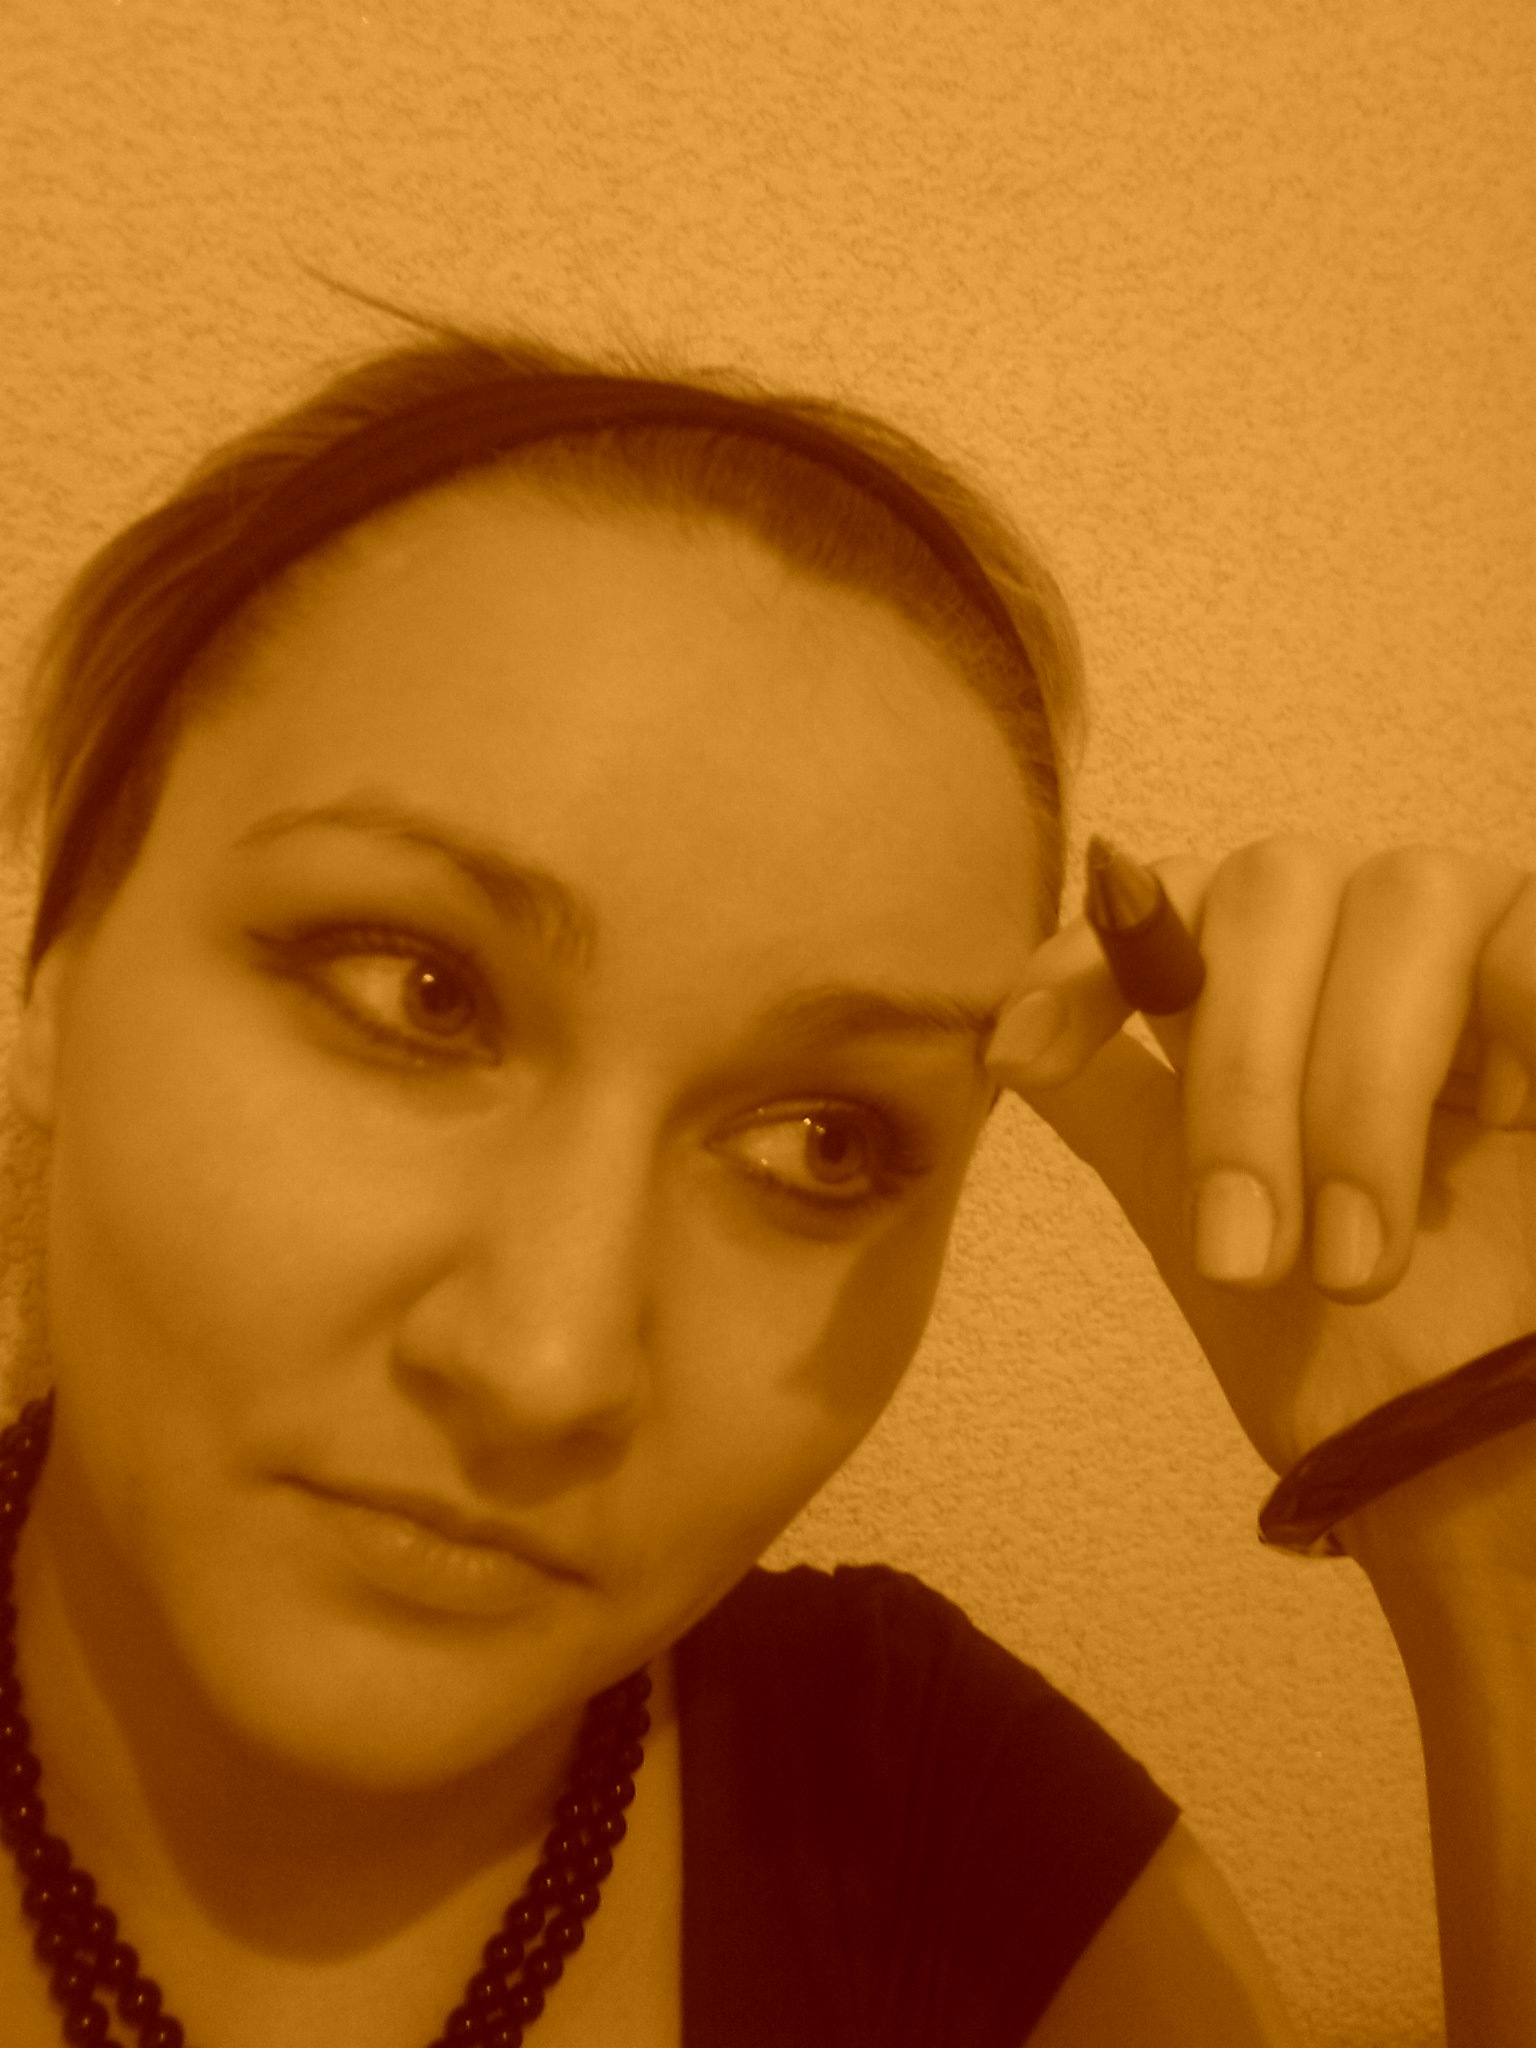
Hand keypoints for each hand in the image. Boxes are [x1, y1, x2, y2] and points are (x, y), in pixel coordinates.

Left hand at [985, 838, 1535, 1480]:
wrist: (1494, 1455)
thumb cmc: (1364, 1353)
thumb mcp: (1204, 1225)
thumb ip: (1114, 1107)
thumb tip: (999, 1033)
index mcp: (1272, 978)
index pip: (1161, 903)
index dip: (1084, 962)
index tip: (1020, 1055)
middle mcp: (1369, 929)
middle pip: (1267, 890)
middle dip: (1240, 1078)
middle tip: (1245, 1256)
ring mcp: (1487, 933)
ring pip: (1397, 902)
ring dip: (1360, 1093)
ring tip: (1358, 1262)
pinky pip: (1534, 933)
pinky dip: (1512, 1020)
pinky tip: (1509, 1125)